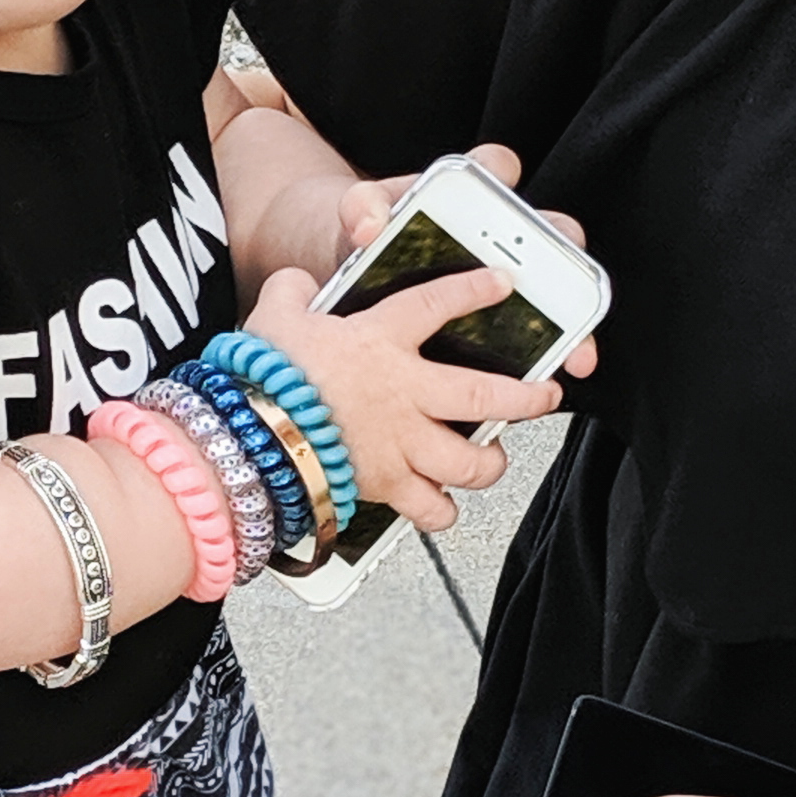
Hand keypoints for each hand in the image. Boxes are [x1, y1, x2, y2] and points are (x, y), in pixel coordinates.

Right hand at [243, 249, 562, 532]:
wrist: (249, 433)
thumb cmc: (263, 376)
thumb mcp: (275, 314)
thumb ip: (293, 292)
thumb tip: (298, 283)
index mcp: (381, 340)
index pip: (437, 304)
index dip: (474, 290)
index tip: (502, 284)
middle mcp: (405, 393)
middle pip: (485, 394)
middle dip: (526, 397)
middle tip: (546, 396)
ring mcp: (401, 444)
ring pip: (470, 462)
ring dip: (489, 463)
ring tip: (493, 458)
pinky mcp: (386, 486)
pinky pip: (430, 510)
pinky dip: (441, 512)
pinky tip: (443, 506)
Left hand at [322, 145, 600, 386]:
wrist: (339, 269)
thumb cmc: (363, 234)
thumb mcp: (356, 215)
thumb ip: (360, 208)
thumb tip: (369, 226)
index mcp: (466, 195)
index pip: (496, 169)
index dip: (504, 176)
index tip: (503, 193)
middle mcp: (496, 235)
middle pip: (551, 241)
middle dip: (570, 270)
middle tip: (570, 297)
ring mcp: (500, 284)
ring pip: (550, 301)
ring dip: (568, 331)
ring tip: (570, 358)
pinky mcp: (492, 327)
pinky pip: (521, 344)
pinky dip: (528, 370)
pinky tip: (527, 391)